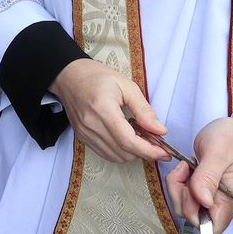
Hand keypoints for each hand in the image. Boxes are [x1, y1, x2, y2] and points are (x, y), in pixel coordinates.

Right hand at [51, 59, 169, 162]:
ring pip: (115, 157)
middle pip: (123, 152)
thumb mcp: (126, 85)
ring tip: (142, 140)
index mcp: (103, 109)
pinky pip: (106, 154)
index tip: (164, 153)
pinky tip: (127, 140)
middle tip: (157, 143)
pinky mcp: (82, 138)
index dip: (148, 150)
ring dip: (133, 153)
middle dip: (144, 152)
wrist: (68, 76)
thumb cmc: (96, 76)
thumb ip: (144, 110)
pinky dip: (120, 152)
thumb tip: (160, 130)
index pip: (127, 140)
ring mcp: (85, 133)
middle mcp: (91, 125)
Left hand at [165, 113, 232, 233]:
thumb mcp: (219, 152)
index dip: (194, 215)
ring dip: (178, 186)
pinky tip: (187, 167)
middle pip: (192, 217)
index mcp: (230, 201)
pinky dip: (178, 182)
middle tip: (187, 171)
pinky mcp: (202, 190)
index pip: (211, 228)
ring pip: (183, 206)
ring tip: (187, 167)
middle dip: (182, 195)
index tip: (191, 190)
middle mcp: (221, 204)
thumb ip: (208, 177)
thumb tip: (202, 201)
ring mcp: (210, 197)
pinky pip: (183, 194)